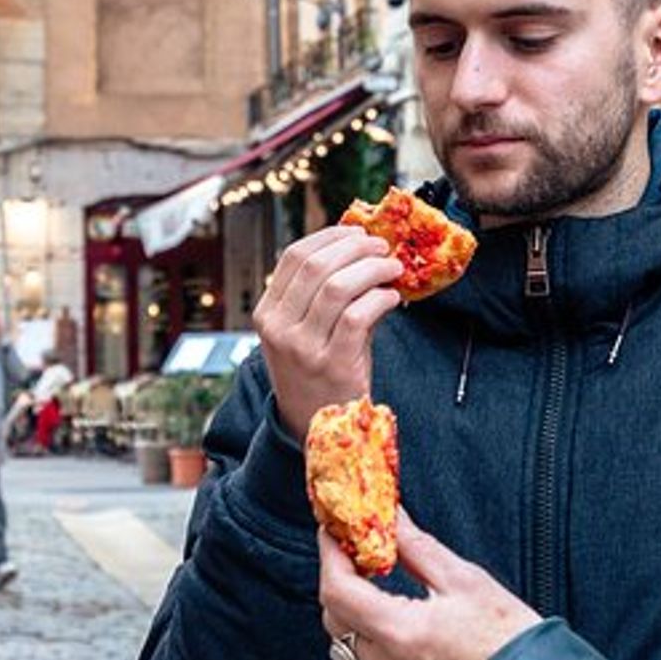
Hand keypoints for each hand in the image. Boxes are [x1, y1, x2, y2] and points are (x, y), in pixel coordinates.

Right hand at [253, 226, 404, 436]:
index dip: (330, 237)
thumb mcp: (306, 332)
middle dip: (355, 247)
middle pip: (316, 265)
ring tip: (393, 268)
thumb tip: (364, 249)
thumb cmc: (318, 372)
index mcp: (267, 314)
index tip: (357, 232)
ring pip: (338, 286)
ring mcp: (303, 348)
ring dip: (372, 269)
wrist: (317, 427)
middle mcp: (279, 328)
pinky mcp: (333, 364)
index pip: (293, 257)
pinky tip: (393, 298)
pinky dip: (380, 298)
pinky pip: (359, 316)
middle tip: (382, 247)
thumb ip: (324, 294)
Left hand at [317, 510, 540, 659]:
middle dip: (349, 591)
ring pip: (363, 654)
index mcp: (401, 633)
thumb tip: (388, 516)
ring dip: (376, 629)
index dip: (330, 557)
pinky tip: (430, 656)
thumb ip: (416, 549)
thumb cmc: (512, 641)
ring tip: (417, 616)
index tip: (333, 535)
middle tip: (369, 566)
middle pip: (341, 623)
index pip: (337, 591)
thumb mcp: (467, 582)